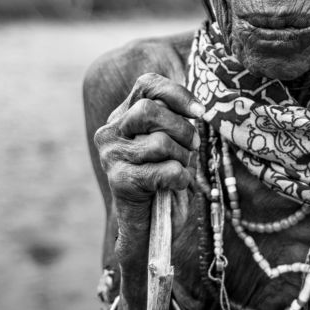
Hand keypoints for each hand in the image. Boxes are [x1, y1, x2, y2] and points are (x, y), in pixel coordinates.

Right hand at [93, 72, 203, 224]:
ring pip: (160, 142)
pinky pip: (164, 170)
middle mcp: (110, 132)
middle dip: (182, 129)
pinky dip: (180, 178)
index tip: (199, 111)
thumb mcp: (171, 141)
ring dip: (182, 157)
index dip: (176, 93)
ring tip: (181, 168)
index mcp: (122, 116)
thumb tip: (196, 106)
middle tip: (193, 146)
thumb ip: (175, 118)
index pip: (146, 84)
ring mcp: (110, 157)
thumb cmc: (164, 177)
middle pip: (150, 110)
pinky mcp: (119, 181)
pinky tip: (176, 185)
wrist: (149, 225)